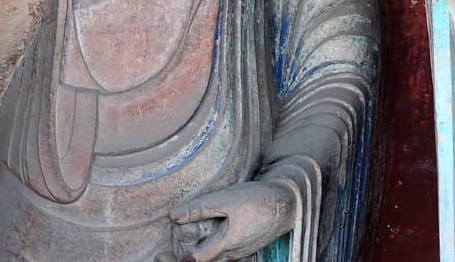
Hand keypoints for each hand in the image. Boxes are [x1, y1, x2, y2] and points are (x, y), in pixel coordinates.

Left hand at [162, 180, 295, 261]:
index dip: (177, 257)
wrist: (290, 202)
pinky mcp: (247, 246)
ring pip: (215, 259)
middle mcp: (232, 254)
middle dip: (186, 257)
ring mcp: (241, 252)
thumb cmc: (260, 200)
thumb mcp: (228, 199)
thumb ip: (200, 208)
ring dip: (201, 253)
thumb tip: (174, 215)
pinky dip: (214, 249)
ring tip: (188, 243)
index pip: (193, 260)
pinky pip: (226, 254)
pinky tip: (212, 236)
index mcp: (225, 245)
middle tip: (168, 250)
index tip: (164, 251)